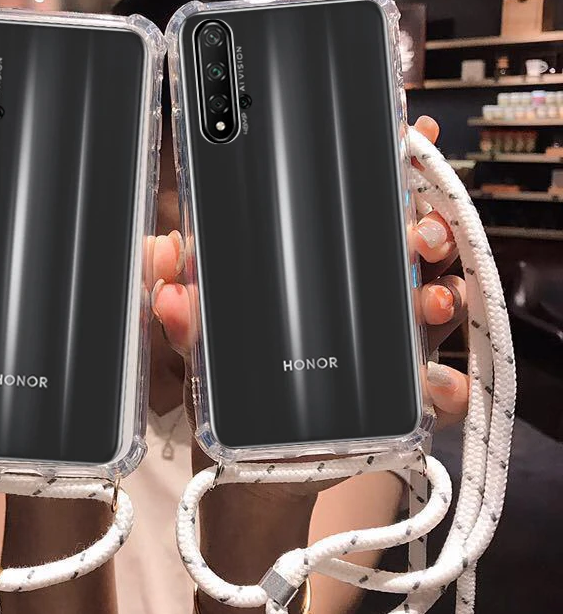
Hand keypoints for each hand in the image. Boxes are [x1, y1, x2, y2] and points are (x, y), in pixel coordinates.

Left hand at [152, 115, 468, 449]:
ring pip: (437, 310)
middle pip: (413, 256)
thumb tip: (165, 265)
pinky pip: (441, 391)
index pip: (364, 218)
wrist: (252, 471)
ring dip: (443, 297)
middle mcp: (364, 307)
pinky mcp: (401, 406)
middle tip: (416, 233)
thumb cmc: (232, 398)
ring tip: (428, 300)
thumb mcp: (200, 350)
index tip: (413, 141)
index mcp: (322, 279)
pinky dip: (447, 386)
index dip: (393, 175)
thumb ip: (182, 312)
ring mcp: (389, 353)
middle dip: (428, 232)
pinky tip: (436, 384)